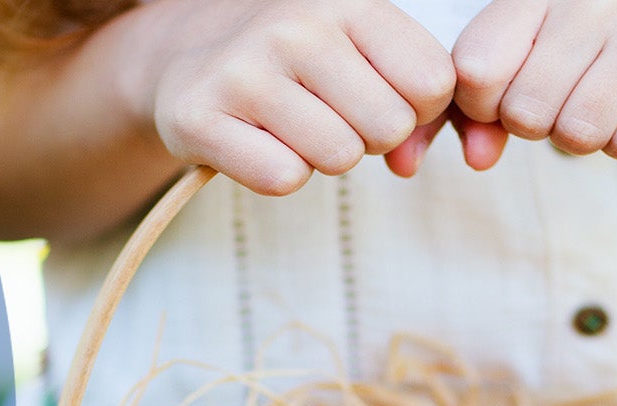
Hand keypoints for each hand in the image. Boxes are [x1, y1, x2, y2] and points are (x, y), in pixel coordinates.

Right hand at [141, 0, 494, 194]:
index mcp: (346, 1)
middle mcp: (294, 26)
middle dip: (369, 138)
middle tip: (331, 118)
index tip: (380, 99)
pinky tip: (256, 141)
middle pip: (389, 126)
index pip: (433, 81)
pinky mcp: (199, 117)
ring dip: (322, 158)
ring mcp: (244, 70)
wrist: (184, 59)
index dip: (417, 110)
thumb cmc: (293, 64)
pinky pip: (283, 178)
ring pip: (338, 157)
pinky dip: (276, 173)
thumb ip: (411, 98)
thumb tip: (410, 162)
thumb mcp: (356, 51)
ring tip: (291, 127)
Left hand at [452, 0, 616, 159]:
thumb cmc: (593, 54)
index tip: (507, 99)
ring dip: (584, 138)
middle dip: (538, 126)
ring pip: (579, 132)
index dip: (483, 106)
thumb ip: (481, 110)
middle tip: (567, 102)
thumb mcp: (528, 62)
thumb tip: (477, 159)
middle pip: (526, 111)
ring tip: (604, 105)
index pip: (476, 67)